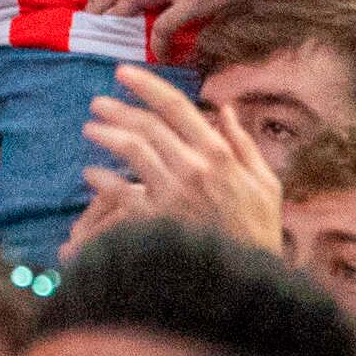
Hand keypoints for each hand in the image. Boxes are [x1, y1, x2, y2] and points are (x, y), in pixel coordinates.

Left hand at [74, 64, 281, 252]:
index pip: (177, 107)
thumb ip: (244, 145)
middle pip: (146, 125)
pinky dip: (101, 179)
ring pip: (129, 150)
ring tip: (89, 129)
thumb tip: (227, 109)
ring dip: (104, 135)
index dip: (146, 85)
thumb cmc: (258, 233)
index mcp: (221, 155)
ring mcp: (172, 193)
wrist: (248, 283)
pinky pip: (119, 191)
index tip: (123, 72)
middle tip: (97, 103)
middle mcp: (194, 168)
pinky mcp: (155, 219)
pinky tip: (91, 174)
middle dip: (117, 109)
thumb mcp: (266, 186)